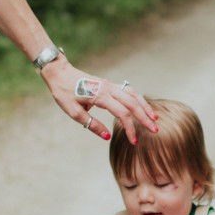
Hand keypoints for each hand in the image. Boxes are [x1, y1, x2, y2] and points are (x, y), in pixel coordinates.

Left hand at [41, 59, 157, 142]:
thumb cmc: (64, 93)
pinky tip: (143, 106)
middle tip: (154, 130)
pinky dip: (138, 98)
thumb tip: (107, 137)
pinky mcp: (109, 84)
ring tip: (154, 118)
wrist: (60, 73)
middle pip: (133, 103)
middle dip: (145, 117)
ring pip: (133, 94)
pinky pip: (128, 90)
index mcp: (100, 96)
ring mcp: (110, 84)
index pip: (122, 113)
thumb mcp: (74, 112)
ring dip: (145, 106)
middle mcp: (108, 88)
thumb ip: (92, 124)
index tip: (134, 141)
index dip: (130, 128)